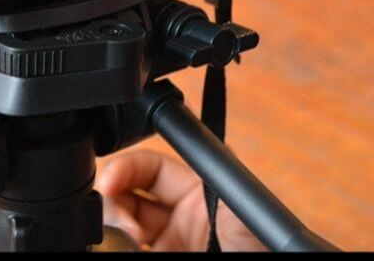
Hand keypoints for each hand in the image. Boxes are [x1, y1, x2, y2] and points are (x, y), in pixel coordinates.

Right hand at [97, 150, 263, 251]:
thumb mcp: (239, 204)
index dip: (125, 169)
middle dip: (113, 200)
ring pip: (120, 229)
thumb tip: (182, 126)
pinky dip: (115, 247)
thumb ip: (212, 169)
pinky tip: (121, 248)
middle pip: (126, 198)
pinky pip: (123, 250)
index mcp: (197, 193)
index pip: (149, 169)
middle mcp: (177, 219)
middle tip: (117, 217)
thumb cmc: (264, 248)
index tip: (109, 181)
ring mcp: (168, 246)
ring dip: (113, 229)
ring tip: (127, 240)